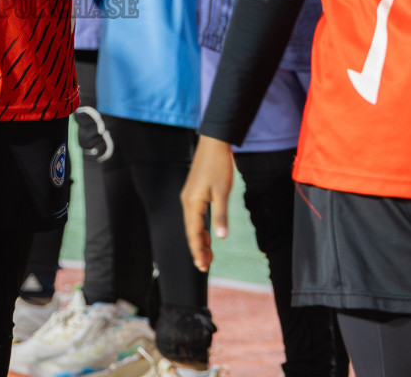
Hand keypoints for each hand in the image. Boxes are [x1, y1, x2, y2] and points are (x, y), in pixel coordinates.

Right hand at [181, 136, 235, 271]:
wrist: (214, 143)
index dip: (197, 250)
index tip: (202, 267)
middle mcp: (187, 201)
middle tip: (205, 267)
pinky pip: (195, 216)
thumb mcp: (223, 191)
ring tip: (208, 256)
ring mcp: (189, 197)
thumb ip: (221, 215)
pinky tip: (209, 235)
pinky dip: (201, 228)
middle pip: (191, 231)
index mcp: (192, 203)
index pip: (193, 233)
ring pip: (193, 224)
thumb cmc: (219, 166)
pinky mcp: (194, 193)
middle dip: (198, 249)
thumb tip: (222, 238)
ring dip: (200, 240)